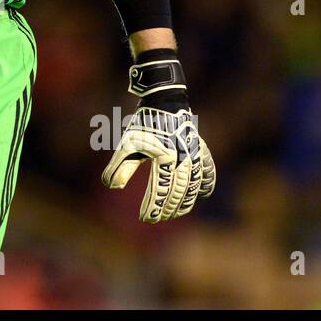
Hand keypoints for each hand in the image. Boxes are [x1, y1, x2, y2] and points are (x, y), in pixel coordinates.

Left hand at [101, 55, 215, 221]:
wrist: (164, 102)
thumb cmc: (143, 124)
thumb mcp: (127, 144)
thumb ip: (118, 166)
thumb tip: (112, 186)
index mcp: (165, 158)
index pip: (160, 191)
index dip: (152, 207)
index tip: (145, 218)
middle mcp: (183, 159)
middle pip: (177, 193)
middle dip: (167, 208)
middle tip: (157, 218)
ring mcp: (195, 155)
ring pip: (193, 186)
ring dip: (185, 202)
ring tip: (175, 212)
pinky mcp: (200, 150)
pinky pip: (208, 171)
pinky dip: (205, 185)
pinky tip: (201, 195)